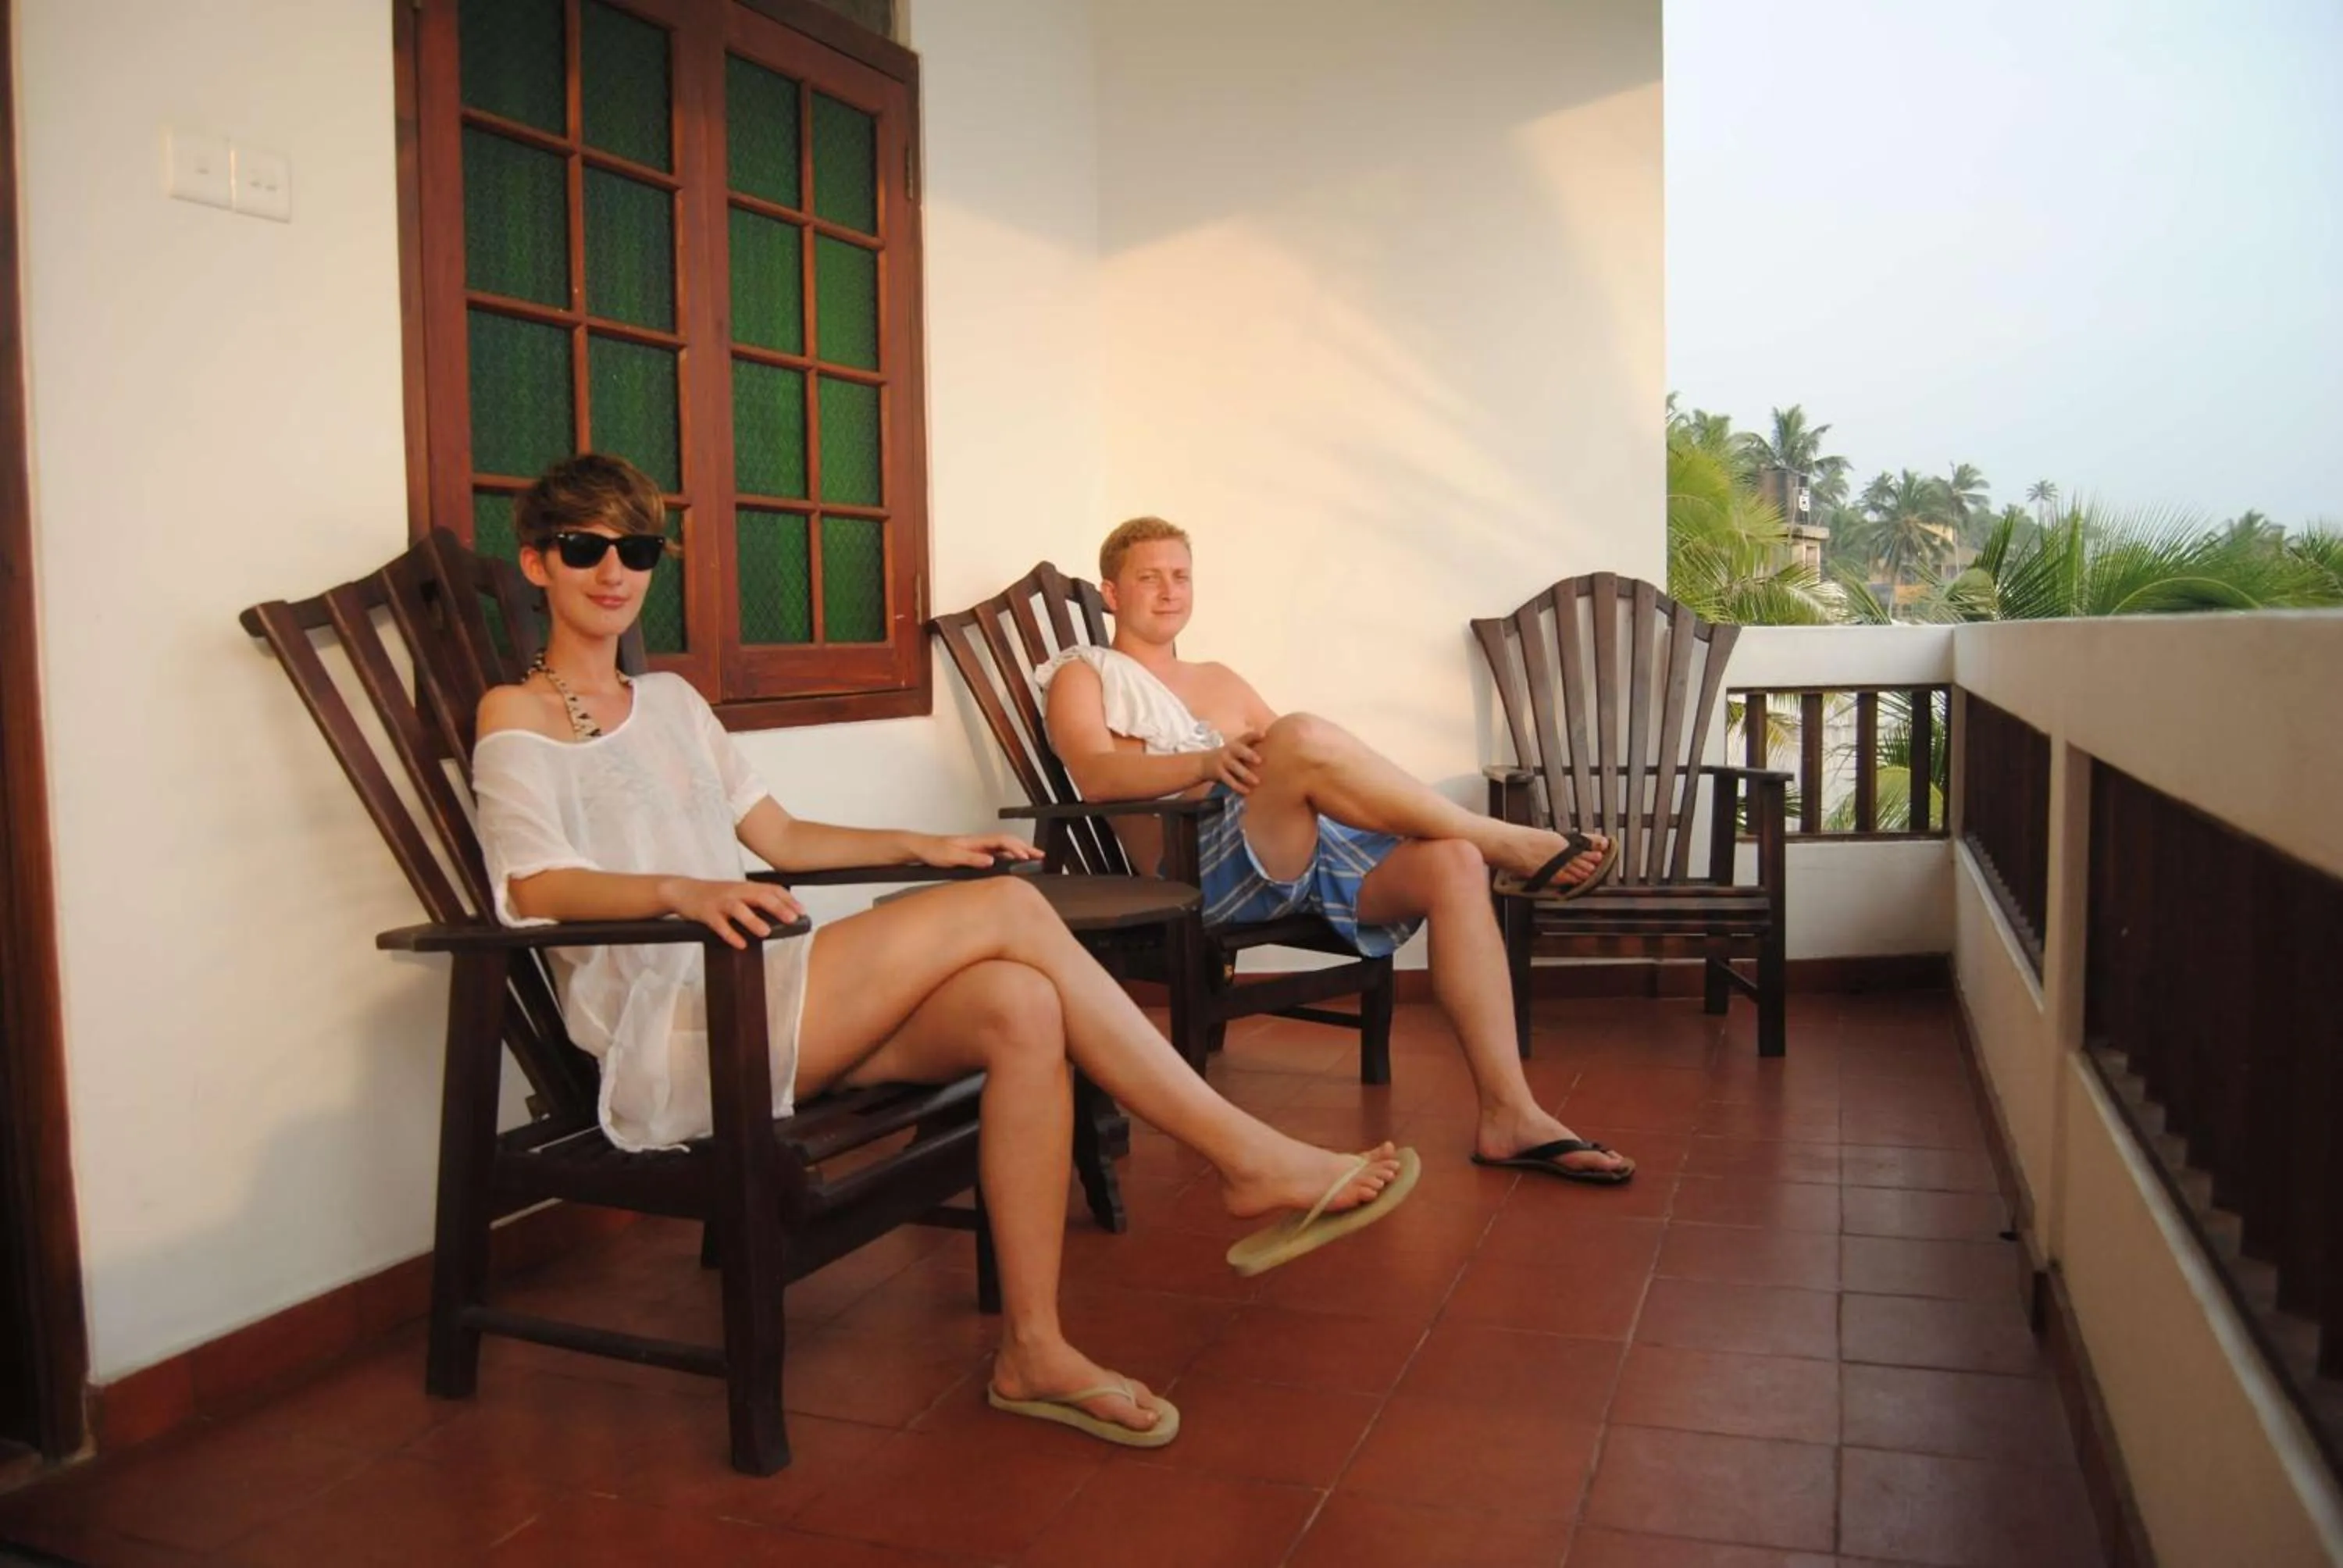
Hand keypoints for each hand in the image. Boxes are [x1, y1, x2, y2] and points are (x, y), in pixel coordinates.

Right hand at [664, 877, 805, 949]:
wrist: (683, 890)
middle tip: (792, 919)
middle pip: (759, 896)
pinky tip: (740, 944)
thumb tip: (780, 913)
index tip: (802, 910)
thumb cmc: (715, 894)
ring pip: (739, 909)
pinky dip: (730, 934)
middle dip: (777, 907)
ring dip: (753, 920)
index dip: (787, 899)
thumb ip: (755, 899)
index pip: (771, 889)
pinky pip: (719, 925)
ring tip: (766, 932)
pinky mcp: (706, 913)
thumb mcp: (737, 892)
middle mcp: (735, 891)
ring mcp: (720, 902)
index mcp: (745, 887)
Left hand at [913, 833, 1043, 868]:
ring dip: (1020, 851)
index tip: (1026, 856)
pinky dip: (1010, 856)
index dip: (1016, 848)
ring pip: (1005, 846)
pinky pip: (998, 852)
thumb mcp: (951, 857)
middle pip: (1008, 841)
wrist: (921, 848)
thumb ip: (971, 859)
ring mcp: (978, 847)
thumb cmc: (934, 851)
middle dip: (1026, 847)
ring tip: (1033, 858)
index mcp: (976, 841)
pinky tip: (1014, 863)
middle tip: (1041, 856)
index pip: (1002, 841)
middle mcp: (980, 842)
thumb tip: (991, 861)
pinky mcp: (975, 853)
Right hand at [1197, 729, 1264, 793]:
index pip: (1246, 737)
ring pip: (1235, 767)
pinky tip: (1247, 791)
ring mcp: (1223, 761)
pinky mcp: (1218, 772)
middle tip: (1259, 761)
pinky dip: (1238, 786)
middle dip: (1249, 754)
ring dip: (1246, 774)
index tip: (1263, 735)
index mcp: (1235, 744)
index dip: (1254, 735)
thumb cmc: (1227, 757)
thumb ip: (1249, 748)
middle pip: (1239, 750)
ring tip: (1257, 782)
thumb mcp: (1235, 749)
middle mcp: (1229, 750)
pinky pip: (1229, 780)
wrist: (1202, 763)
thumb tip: (1274, 750)